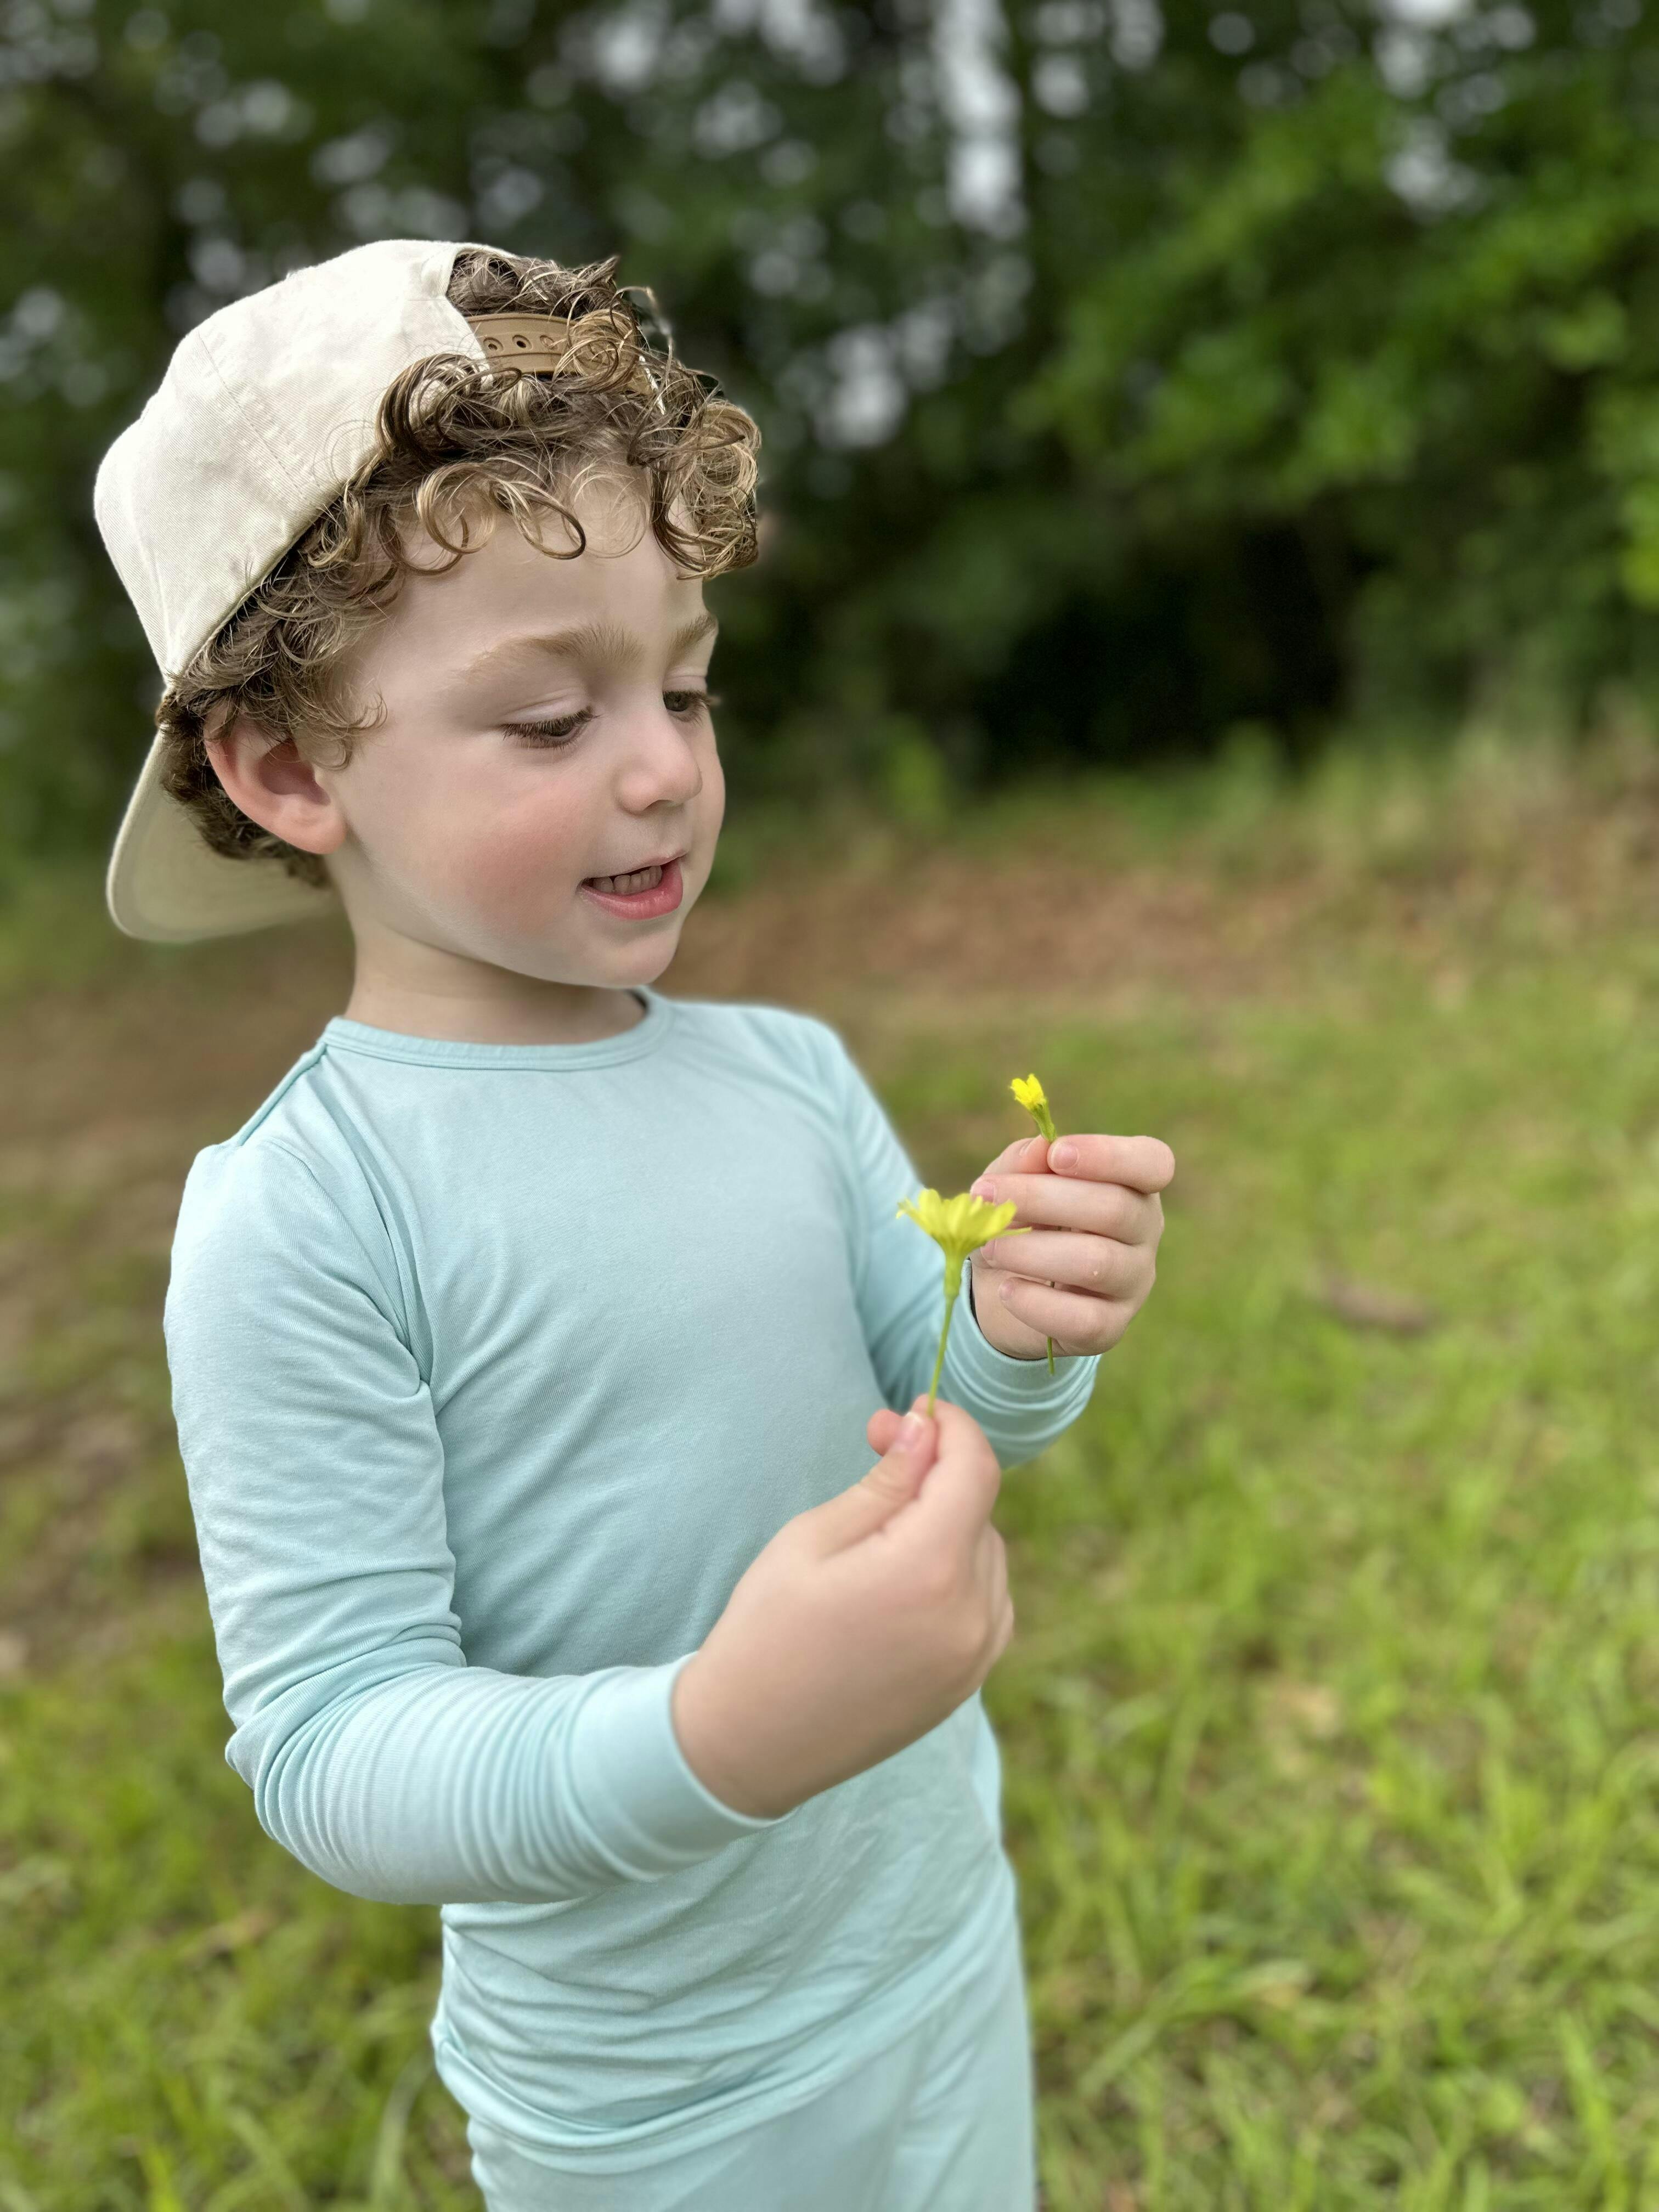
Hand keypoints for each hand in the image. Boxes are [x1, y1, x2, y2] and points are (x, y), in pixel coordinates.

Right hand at [671, 1396, 1012, 1818]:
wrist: (750, 1743)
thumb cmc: (766, 1630)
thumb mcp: (813, 1539)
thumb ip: (885, 1481)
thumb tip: (927, 1427)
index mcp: (929, 1570)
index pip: (975, 1469)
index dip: (952, 1427)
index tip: (916, 1408)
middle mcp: (971, 1615)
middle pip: (979, 1509)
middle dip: (936, 1473)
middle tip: (875, 1454)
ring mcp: (976, 1656)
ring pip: (987, 1553)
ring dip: (949, 1525)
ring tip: (877, 1535)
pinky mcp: (969, 1681)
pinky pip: (987, 1600)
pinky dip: (958, 1574)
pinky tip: (901, 1580)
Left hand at [965, 1131, 1173, 1359]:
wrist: (1000, 1290)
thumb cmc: (1020, 1220)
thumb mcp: (1012, 1181)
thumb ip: (1024, 1161)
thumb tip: (1040, 1148)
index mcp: (1133, 1185)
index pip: (1152, 1163)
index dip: (1109, 1156)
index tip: (1057, 1155)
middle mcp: (1145, 1232)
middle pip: (1114, 1209)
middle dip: (1042, 1199)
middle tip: (987, 1196)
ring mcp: (1134, 1282)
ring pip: (1097, 1263)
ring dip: (1031, 1251)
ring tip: (989, 1246)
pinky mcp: (1110, 1327)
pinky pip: (1083, 1319)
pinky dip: (1035, 1303)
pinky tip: (1005, 1290)